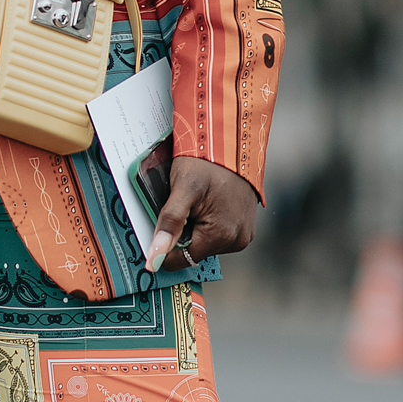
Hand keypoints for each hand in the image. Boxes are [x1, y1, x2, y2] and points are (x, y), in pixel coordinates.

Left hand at [147, 155, 259, 271]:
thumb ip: (169, 225)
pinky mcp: (247, 228)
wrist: (232, 142)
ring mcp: (245, 234)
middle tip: (183, 205)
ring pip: (206, 243)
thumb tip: (155, 259)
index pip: (181, 259)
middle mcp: (237, 240)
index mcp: (221, 235)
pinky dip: (209, 224)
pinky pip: (220, 235)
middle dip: (183, 233)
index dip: (165, 245)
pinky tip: (209, 204)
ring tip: (199, 202)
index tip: (160, 225)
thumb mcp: (182, 189)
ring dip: (196, 228)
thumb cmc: (206, 162)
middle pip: (195, 251)